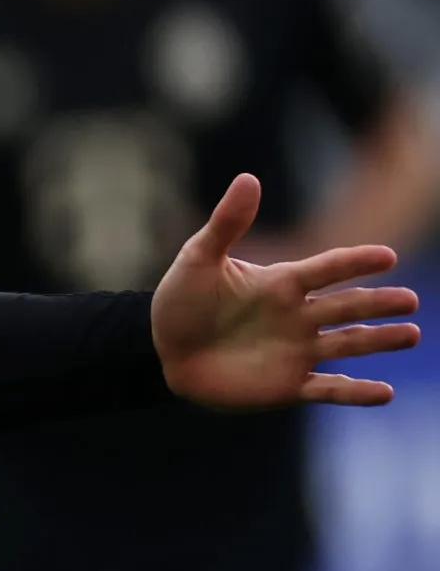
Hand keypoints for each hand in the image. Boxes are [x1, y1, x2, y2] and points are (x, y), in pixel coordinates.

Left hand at [151, 173, 419, 408]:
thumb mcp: (199, 259)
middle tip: (410, 301)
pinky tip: (385, 393)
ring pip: (348, 344)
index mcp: (282, 283)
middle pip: (348, 307)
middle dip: (379, 303)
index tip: (387, 257)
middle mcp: (298, 316)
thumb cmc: (181, 302)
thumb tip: (248, 178)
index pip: (328, 269)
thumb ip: (226, 223)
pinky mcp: (287, 385)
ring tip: (410, 335)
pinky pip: (328, 389)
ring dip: (379, 340)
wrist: (161, 352)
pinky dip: (355, 392)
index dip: (355, 263)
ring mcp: (296, 351)